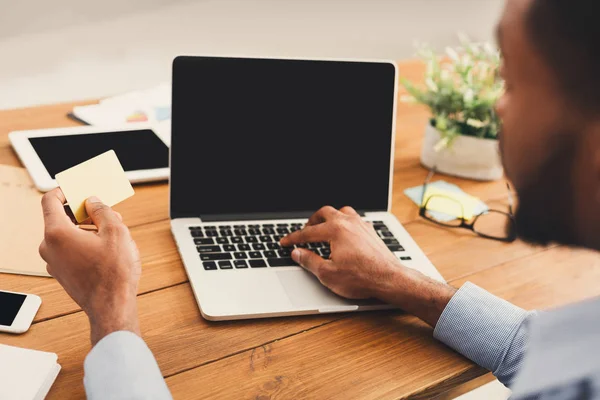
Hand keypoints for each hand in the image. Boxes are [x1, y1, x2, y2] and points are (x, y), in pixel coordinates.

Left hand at [39, 189, 141, 344]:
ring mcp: (54, 263)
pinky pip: (70, 250)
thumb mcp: (115, 230)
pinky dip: (85, 243)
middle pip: (62, 218)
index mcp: (57, 233)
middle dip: (84, 211)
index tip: (78, 187)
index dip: (64, 189)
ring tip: (113, 231)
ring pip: (68, 235)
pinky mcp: (63, 274)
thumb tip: (92, 201)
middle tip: (106, 210)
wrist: (112, 306)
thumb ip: (101, 209)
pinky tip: (106, 248)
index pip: (50, 200)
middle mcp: (49, 248)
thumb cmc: (113, 272)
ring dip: (88, 227)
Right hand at [280, 206, 455, 325]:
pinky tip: (344, 233)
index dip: (293, 238)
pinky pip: (354, 219)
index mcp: (335, 230)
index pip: (308, 232)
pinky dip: (344, 222)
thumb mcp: (327, 273)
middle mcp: (348, 222)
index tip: (284, 242)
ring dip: (330, 217)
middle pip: (324, 213)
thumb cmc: (361, 277)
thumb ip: (309, 261)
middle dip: (311, 221)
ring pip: (342, 212)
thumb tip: (297, 253)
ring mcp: (362, 225)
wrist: (389, 279)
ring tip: (323, 228)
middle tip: (304, 232)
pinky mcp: (371, 232)